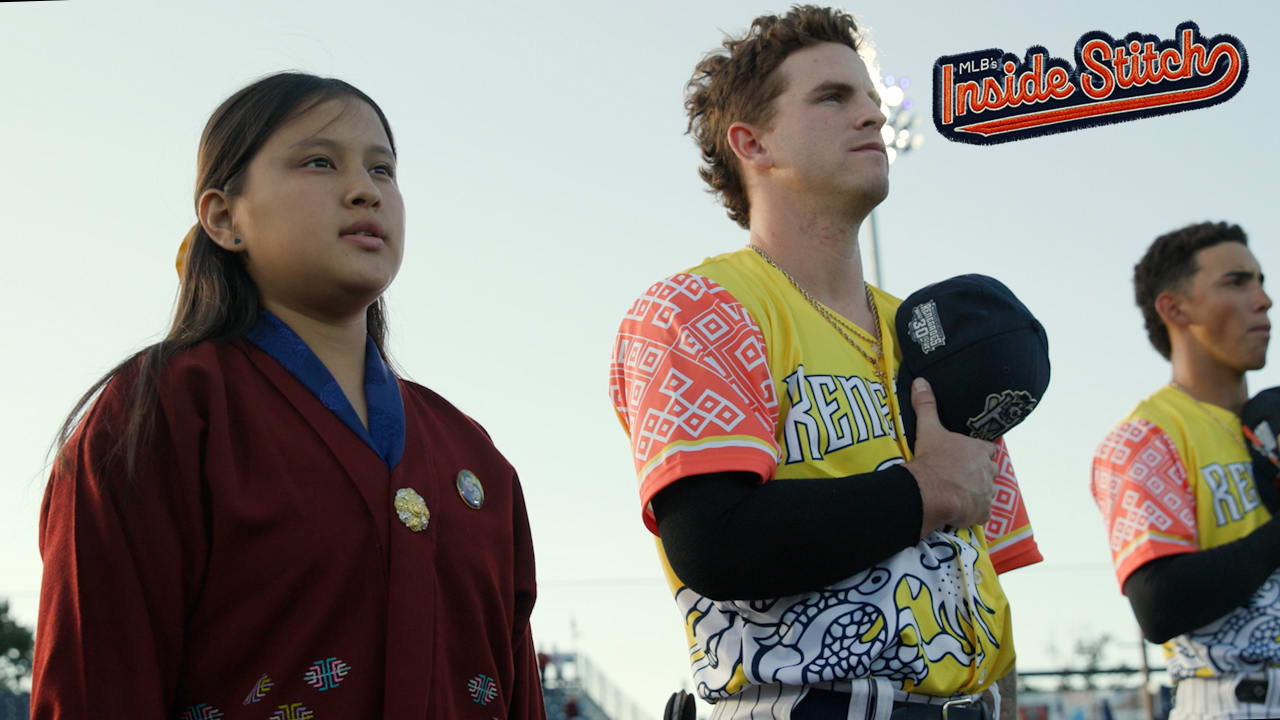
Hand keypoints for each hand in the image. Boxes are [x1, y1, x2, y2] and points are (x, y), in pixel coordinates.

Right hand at [902, 377, 996, 535]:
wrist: (930, 491)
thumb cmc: (932, 458)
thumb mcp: (928, 429)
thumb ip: (926, 405)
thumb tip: (920, 381)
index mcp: (979, 450)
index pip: (987, 450)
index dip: (979, 453)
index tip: (966, 457)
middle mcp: (988, 471)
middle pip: (990, 471)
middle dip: (980, 474)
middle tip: (959, 477)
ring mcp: (987, 493)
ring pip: (987, 492)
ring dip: (976, 494)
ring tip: (957, 495)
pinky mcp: (982, 513)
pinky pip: (982, 513)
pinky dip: (974, 513)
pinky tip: (960, 511)